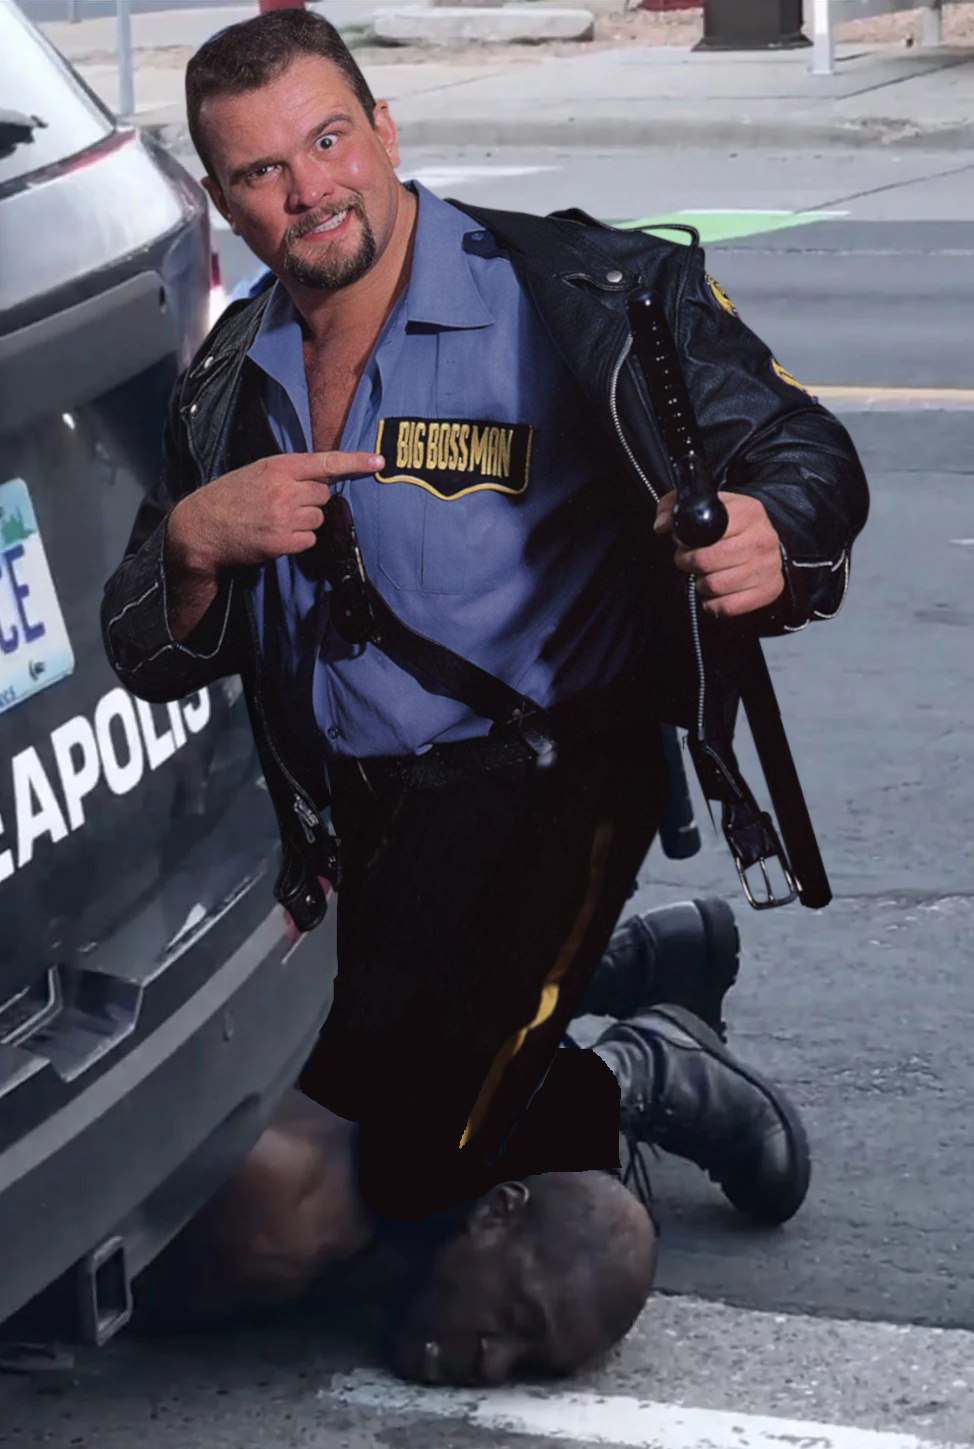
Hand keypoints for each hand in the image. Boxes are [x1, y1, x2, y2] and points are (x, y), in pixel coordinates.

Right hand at [169, 450, 383, 573]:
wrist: (202, 527)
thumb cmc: (231, 497)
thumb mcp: (258, 472)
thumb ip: (290, 472)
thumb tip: (325, 479)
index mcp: (278, 466)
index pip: (325, 462)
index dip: (355, 462)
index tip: (378, 462)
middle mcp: (284, 490)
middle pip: (324, 494)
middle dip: (311, 500)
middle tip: (285, 503)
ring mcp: (284, 517)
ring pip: (318, 519)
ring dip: (305, 521)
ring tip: (276, 520)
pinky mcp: (282, 542)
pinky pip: (310, 541)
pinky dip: (298, 540)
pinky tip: (276, 535)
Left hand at [653, 489, 783, 617]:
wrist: (769, 543)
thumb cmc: (734, 526)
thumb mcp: (710, 504)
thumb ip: (676, 505)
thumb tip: (661, 525)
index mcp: (748, 512)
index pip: (705, 531)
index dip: (685, 541)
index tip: (683, 543)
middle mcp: (761, 539)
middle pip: (706, 561)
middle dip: (688, 563)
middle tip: (689, 561)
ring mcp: (767, 566)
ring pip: (714, 586)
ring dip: (701, 584)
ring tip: (705, 575)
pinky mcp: (769, 590)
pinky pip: (727, 606)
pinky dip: (713, 604)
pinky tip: (716, 593)